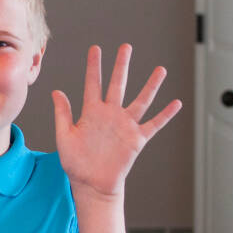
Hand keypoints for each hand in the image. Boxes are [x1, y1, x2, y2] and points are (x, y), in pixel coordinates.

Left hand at [52, 44, 181, 199]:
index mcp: (91, 112)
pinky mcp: (137, 139)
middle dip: (121, 65)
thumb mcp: (64, 137)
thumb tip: (56, 92)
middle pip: (117, 84)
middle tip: (126, 47)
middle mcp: (110, 115)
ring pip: (141, 100)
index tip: (95, 49)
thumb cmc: (75, 163)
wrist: (91, 185)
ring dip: (151, 85)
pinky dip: (166, 115)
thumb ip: (62, 114)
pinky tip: (176, 103)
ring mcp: (125, 126)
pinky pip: (154, 124)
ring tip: (160, 70)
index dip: (94, 66)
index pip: (93, 84)